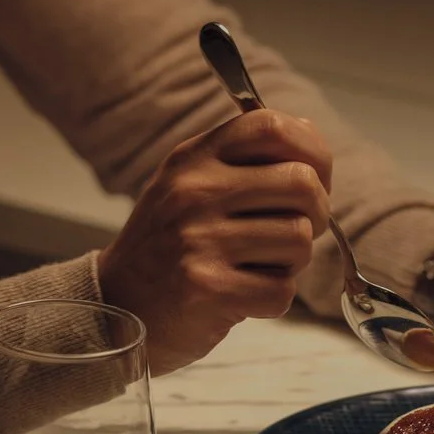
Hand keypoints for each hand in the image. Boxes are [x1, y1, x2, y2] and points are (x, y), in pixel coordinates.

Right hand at [97, 110, 332, 374]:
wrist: (117, 306)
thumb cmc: (169, 245)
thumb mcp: (191, 184)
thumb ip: (244, 159)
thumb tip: (308, 135)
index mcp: (194, 159)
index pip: (272, 126)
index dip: (313, 151)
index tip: (315, 177)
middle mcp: (194, 192)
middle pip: (302, 183)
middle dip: (316, 213)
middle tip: (293, 230)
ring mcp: (199, 239)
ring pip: (300, 239)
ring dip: (292, 261)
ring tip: (258, 266)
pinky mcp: (208, 289)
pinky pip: (282, 290)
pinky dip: (274, 299)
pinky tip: (244, 296)